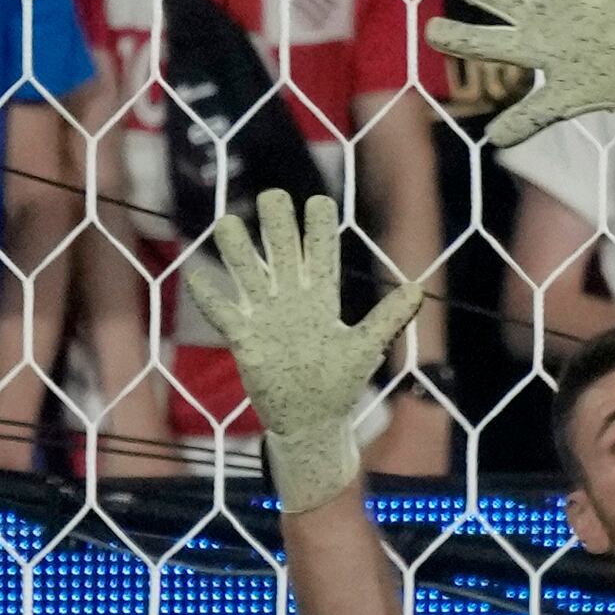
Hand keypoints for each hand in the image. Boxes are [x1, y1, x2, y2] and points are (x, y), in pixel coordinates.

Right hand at [187, 191, 421, 509]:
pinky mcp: (245, 340)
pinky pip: (224, 314)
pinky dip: (210, 296)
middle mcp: (291, 301)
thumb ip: (388, 317)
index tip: (318, 201)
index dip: (318, 230)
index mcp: (322, 299)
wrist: (312, 418)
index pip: (320, 256)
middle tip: (272, 195)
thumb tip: (417, 287)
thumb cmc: (339, 381)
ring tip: (227, 221)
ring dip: (237, 251)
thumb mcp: (366, 347)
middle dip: (277, 227)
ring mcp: (266, 318)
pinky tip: (196, 274)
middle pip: (282, 255)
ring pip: (248, 275)